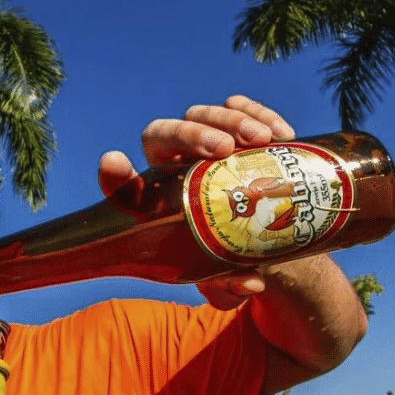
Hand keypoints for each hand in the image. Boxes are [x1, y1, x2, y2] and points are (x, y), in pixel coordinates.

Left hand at [97, 95, 295, 309]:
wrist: (259, 237)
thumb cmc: (225, 260)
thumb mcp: (224, 280)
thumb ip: (230, 286)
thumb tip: (251, 284)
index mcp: (155, 202)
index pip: (124, 186)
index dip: (116, 175)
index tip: (114, 162)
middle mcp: (170, 165)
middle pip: (164, 134)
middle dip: (192, 134)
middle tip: (226, 150)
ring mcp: (200, 142)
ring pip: (199, 115)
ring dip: (231, 120)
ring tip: (263, 141)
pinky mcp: (231, 128)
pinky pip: (236, 107)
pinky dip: (257, 112)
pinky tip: (281, 133)